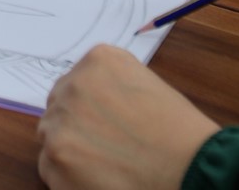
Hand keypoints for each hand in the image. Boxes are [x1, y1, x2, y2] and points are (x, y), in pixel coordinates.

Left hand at [38, 46, 217, 189]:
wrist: (189, 167)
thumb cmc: (179, 132)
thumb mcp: (145, 85)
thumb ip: (111, 86)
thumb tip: (92, 103)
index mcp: (97, 61)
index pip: (76, 82)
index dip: (89, 106)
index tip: (103, 122)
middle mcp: (72, 85)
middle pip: (59, 107)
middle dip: (76, 126)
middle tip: (104, 147)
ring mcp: (60, 122)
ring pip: (51, 137)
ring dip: (69, 150)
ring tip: (104, 165)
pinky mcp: (54, 158)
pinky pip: (49, 168)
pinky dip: (67, 177)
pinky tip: (98, 179)